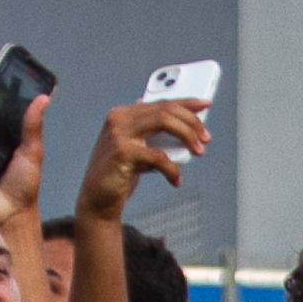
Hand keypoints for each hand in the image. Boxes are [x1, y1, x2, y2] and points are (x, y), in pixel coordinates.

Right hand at [73, 98, 206, 221]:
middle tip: (205, 138)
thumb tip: (185, 125)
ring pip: (163, 122)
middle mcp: (119, 118)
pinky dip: (172, 169)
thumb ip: (155, 135)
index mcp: (123, 114)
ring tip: (198, 151)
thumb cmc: (120, 173)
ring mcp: (119, 133)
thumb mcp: (139, 149)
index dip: (185, 102)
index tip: (205, 104)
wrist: (97, 199)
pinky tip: (176, 180)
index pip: (160, 102)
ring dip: (187, 136)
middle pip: (165, 109)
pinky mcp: (122, 152)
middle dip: (191, 122)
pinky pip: (158, 156)